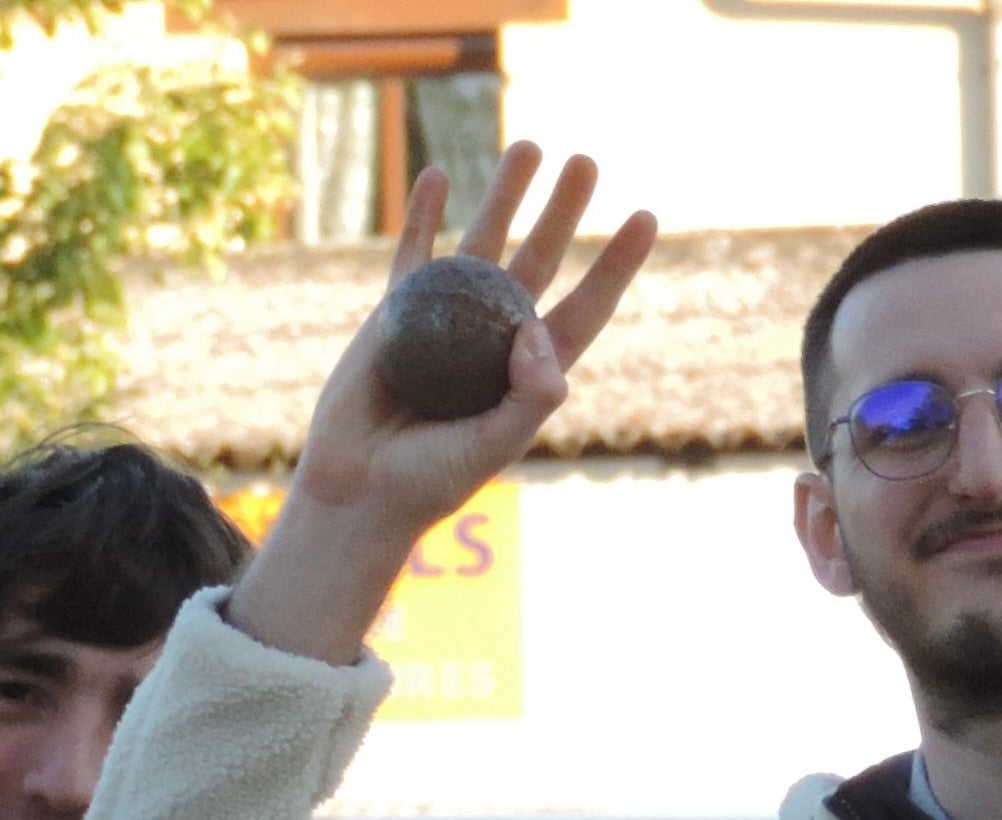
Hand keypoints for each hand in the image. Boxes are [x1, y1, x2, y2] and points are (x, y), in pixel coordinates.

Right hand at [226, 145, 656, 668]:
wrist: (357, 492)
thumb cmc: (429, 482)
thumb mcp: (492, 447)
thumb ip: (529, 396)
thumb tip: (538, 326)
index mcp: (528, 373)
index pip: (582, 309)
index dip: (614, 266)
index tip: (645, 216)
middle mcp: (492, 339)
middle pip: (538, 260)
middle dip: (563, 212)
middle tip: (586, 163)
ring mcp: (444, 321)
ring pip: (481, 243)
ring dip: (505, 195)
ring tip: (529, 146)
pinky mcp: (396, 315)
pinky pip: (413, 255)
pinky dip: (422, 216)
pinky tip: (436, 176)